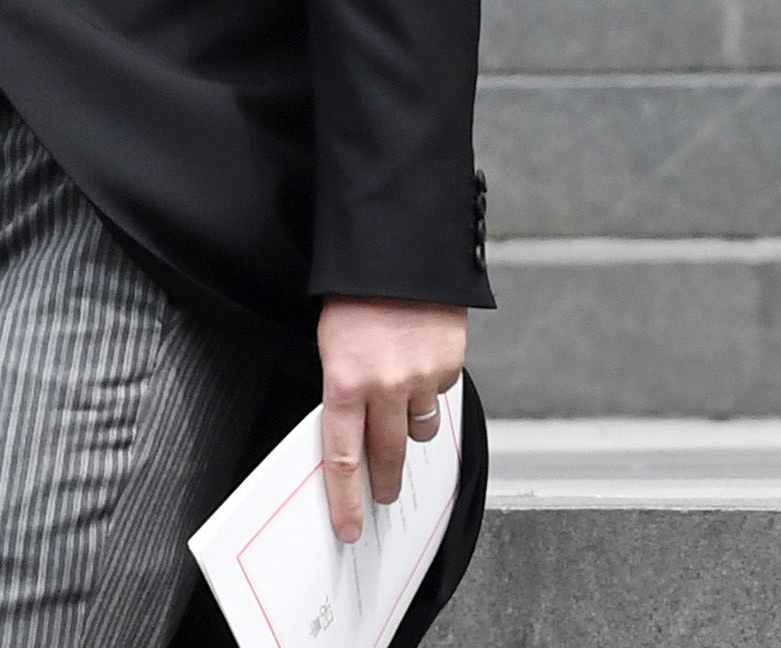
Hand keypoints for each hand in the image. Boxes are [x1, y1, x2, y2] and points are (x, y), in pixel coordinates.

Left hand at [316, 297, 467, 543]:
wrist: (399, 252)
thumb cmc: (356, 294)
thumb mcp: (332, 342)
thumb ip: (343, 387)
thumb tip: (351, 425)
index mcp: (343, 381)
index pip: (342, 457)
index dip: (345, 499)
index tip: (348, 527)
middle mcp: (383, 387)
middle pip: (386, 456)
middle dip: (384, 482)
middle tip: (382, 495)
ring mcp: (420, 379)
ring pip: (418, 429)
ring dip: (409, 425)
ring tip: (398, 398)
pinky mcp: (449, 367)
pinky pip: (438, 393)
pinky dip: (429, 386)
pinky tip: (418, 360)